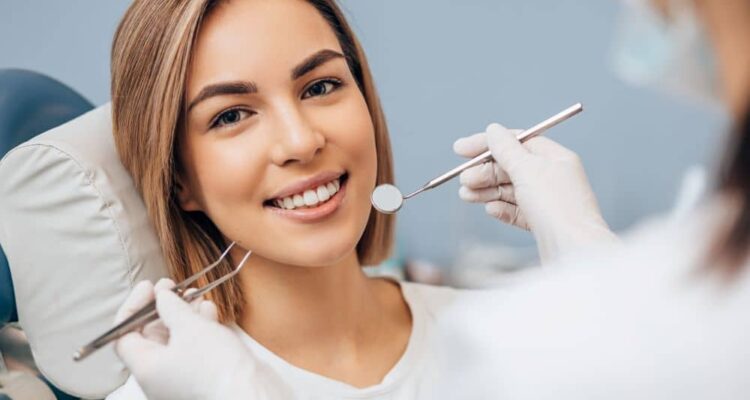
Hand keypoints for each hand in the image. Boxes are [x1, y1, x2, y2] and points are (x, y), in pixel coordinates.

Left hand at [114, 279, 258, 399]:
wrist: (251, 394)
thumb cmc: (216, 367)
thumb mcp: (189, 327)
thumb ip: (171, 307)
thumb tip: (161, 296)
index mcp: (146, 368)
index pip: (124, 335)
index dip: (134, 307)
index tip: (149, 287)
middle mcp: (159, 377)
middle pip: (151, 335)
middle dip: (162, 307)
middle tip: (172, 286)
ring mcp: (181, 378)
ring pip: (175, 340)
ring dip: (183, 314)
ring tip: (194, 295)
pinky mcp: (202, 376)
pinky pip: (192, 349)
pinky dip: (198, 328)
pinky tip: (208, 311)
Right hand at [454, 123, 617, 262]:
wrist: (575, 252)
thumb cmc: (557, 208)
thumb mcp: (528, 170)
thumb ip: (507, 149)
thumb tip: (494, 130)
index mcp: (555, 158)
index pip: (517, 142)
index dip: (487, 143)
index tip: (460, 150)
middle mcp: (553, 178)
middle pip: (511, 167)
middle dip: (484, 172)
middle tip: (464, 180)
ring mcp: (548, 202)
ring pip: (510, 190)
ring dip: (486, 190)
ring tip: (466, 195)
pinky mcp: (542, 224)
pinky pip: (517, 211)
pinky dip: (501, 209)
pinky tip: (490, 210)